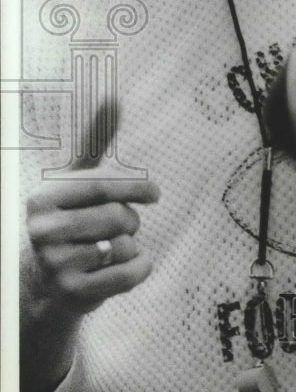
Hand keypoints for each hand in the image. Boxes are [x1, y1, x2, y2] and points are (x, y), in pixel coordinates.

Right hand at [24, 99, 159, 316]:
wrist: (46, 281)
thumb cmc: (71, 219)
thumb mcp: (77, 180)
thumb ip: (96, 141)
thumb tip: (113, 98)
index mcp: (42, 198)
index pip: (102, 185)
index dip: (136, 187)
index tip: (156, 193)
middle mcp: (42, 232)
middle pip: (118, 216)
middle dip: (130, 220)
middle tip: (120, 226)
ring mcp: (55, 265)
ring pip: (126, 245)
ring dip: (132, 244)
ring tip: (111, 247)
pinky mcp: (73, 293)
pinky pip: (130, 274)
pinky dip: (141, 267)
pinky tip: (132, 263)